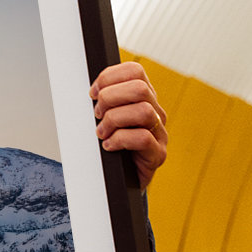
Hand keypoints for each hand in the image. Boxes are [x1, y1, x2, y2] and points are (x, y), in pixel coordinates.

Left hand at [90, 62, 167, 189]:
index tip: (93, 93)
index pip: (134, 71)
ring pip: (143, 111)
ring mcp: (159, 133)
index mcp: (143, 98)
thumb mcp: (105, 118)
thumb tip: (91, 91)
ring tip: (102, 132)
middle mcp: (155, 112)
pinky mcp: (158, 154)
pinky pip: (143, 138)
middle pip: (139, 88)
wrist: (119, 180)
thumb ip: (103, 101)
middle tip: (97, 114)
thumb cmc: (111, 146)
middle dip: (110, 98)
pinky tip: (109, 146)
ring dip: (114, 120)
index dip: (110, 77)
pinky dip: (119, 140)